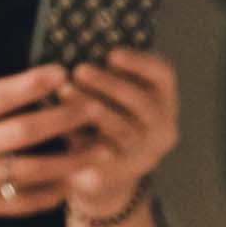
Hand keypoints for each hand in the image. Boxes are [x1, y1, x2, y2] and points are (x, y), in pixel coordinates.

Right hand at [0, 42, 85, 226]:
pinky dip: (51, 195)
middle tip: (97, 108)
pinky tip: (72, 186)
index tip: (61, 72)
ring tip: (104, 151)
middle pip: (26, 130)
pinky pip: (22, 201)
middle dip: (65, 119)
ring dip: (72, 160)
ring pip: (34, 169)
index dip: (31, 83)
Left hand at [53, 47, 180, 223]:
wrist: (97, 172)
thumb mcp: (104, 93)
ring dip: (93, 108)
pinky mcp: (123, 174)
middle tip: (79, 69)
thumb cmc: (97, 118)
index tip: (111, 54)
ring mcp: (146, 153)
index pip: (163, 74)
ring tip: (64, 91)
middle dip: (110, 84)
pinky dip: (84, 138)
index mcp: (161, 99)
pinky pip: (107, 157)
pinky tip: (62, 126)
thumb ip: (99, 74)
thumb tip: (73, 52)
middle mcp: (162, 127)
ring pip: (126, 130)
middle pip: (144, 103)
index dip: (139, 62)